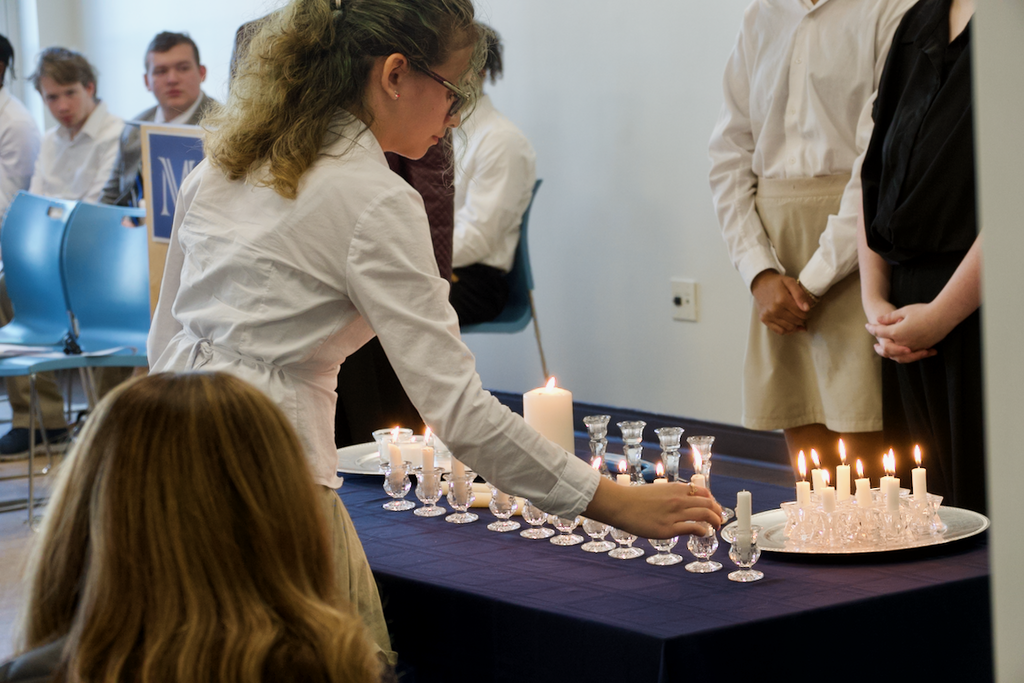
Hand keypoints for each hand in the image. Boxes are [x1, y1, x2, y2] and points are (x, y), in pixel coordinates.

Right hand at [583, 478, 722, 538]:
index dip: (712, 501)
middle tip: (720, 519)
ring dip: (715, 521)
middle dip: (718, 512)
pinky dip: (703, 530)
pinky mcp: (669, 529)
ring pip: (705, 515)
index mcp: (675, 488)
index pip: (703, 492)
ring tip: (716, 527)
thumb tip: (681, 501)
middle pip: (708, 504)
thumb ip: (671, 495)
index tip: (714, 507)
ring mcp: (674, 514)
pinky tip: (703, 533)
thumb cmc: (635, 499)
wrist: (620, 505)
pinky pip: (693, 528)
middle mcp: (678, 499)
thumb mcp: (657, 490)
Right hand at [750, 270, 812, 334]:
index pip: (801, 313)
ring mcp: (768, 316)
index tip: (806, 310)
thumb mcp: (790, 282)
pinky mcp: (764, 320)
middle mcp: (774, 309)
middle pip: (796, 321)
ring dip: (796, 324)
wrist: (760, 284)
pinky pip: (780, 331)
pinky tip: (790, 325)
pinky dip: (787, 330)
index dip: (807, 313)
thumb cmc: (776, 283)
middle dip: (802, 318)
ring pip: (789, 328)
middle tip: (802, 313)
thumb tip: (807, 308)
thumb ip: (800, 294)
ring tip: (796, 318)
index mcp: (782, 299)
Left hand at [865, 303, 950, 362]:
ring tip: (886, 352)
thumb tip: (878, 320)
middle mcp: (904, 342)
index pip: (880, 332)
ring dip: (890, 354)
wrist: (943, 315)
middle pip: (886, 348)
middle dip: (879, 347)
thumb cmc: (923, 311)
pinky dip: (904, 356)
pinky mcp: (923, 348)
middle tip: (874, 345)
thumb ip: (890, 317)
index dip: (872, 329)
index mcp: (897, 332)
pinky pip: (910, 356)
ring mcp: (914, 347)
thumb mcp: (904, 310)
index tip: (867, 326)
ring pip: (898, 356)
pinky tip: (902, 352)